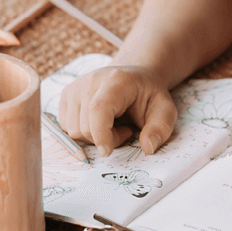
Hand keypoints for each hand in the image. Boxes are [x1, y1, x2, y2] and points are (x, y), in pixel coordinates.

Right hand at [58, 65, 176, 155]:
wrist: (134, 78)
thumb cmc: (149, 96)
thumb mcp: (165, 110)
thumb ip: (160, 129)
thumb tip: (148, 147)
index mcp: (116, 81)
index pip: (98, 109)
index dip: (100, 134)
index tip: (107, 152)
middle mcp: (90, 80)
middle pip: (84, 127)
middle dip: (106, 139)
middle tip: (126, 130)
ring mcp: (75, 87)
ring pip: (72, 131)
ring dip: (94, 137)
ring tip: (114, 125)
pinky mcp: (66, 95)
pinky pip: (66, 128)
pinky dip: (83, 133)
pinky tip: (100, 122)